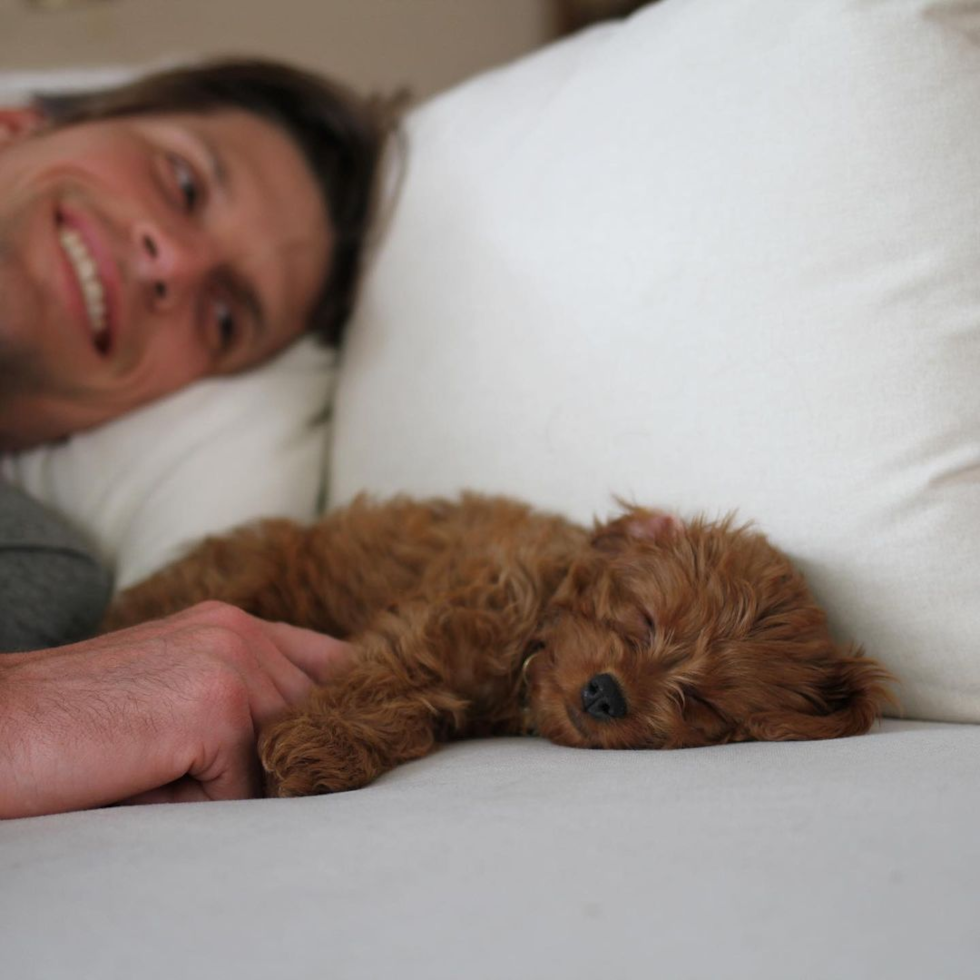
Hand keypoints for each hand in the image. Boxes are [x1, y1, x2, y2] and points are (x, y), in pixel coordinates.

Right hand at [0, 601, 353, 817]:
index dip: (336, 709)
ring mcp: (231, 665)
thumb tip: (316, 752)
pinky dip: (199, 805)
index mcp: (233, 623)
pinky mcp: (215, 710)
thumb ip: (245, 702)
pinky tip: (146, 778)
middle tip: (199, 770)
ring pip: (282, 754)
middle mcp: (241, 631)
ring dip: (233, 782)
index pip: (330, 664)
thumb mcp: (175, 692)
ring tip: (161, 766)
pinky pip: (242, 790)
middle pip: (313, 718)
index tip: (330, 743)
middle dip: (278, 760)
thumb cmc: (78, 722)